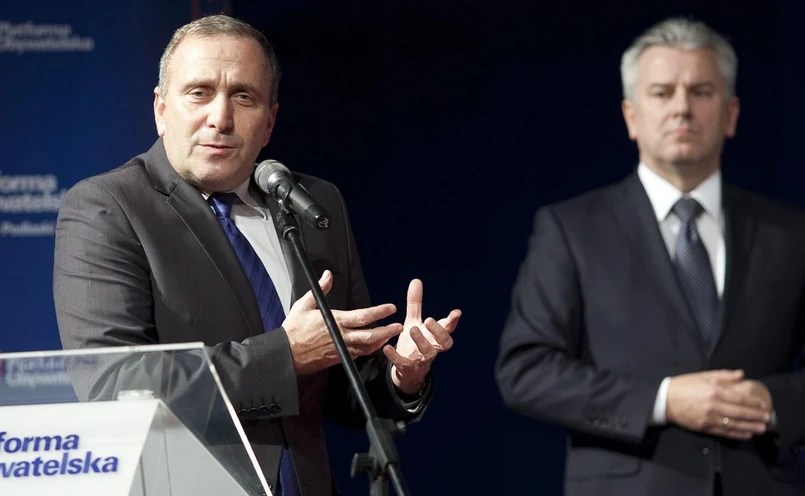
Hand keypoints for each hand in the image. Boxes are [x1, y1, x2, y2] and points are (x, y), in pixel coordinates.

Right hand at [284, 270, 403, 374]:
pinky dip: (368, 350)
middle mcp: (341, 337)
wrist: (286, 355)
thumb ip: (320, 289)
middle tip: (399, 326)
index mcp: (335, 321)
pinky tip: (375, 345)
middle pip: (370, 335)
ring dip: (381, 341)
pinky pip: (358, 354)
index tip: (391, 308)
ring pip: (367, 347)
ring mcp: (341, 349)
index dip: (379, 312)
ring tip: (391, 335)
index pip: (362, 316)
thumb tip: (328, 275)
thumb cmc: (293, 330)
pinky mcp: (339, 359)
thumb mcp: (304, 305)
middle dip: (387, 331)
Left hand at [383, 279, 460, 394]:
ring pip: (428, 353)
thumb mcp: (414, 321)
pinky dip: (395, 356)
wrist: (407, 370)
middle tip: (429, 320)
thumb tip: (416, 280)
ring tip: (412, 329)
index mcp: (435, 336)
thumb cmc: (414, 342)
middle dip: (439, 331)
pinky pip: (403, 363)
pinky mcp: (408, 367)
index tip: (456, 312)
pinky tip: (387, 347)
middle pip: (444, 343)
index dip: (453, 321)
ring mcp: (421, 359)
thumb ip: (415, 303)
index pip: (448, 329)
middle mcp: (432, 347)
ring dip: (421, 341)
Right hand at [666, 370, 771, 439]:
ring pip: (734, 424)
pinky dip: (737, 434)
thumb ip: (723, 375)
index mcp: (713, 391)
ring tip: (761, 428)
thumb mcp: (702, 376)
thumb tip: (741, 375)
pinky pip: (724, 432)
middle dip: (755, 416)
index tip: (764, 404)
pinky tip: (746, 434)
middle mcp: (713, 406)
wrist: (664, 400)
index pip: (739, 398)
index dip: (753, 402)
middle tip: (768, 418)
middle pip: (740, 412)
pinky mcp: (704, 427)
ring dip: (750, 427)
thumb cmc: (683, 385)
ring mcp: (709, 418)